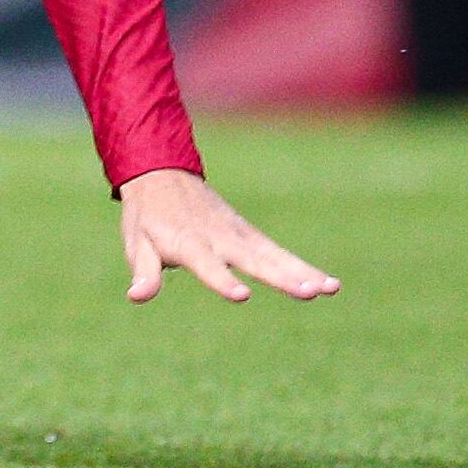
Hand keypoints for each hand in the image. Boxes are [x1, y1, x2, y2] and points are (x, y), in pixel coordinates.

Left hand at [114, 168, 335, 303]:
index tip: (242, 295)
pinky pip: (279, 253)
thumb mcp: (137, 242)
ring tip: (330, 289)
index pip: (206, 264)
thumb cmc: (147, 215)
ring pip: (274, 255)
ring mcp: (238, 233)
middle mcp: (219, 236)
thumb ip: (143, 271)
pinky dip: (302, 267)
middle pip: (253, 259)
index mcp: (188, 240)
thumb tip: (136, 297)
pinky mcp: (249, 234)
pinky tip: (329, 284)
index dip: (222, 280)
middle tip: (309, 292)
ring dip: (302, 271)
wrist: (162, 171)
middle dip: (281, 276)